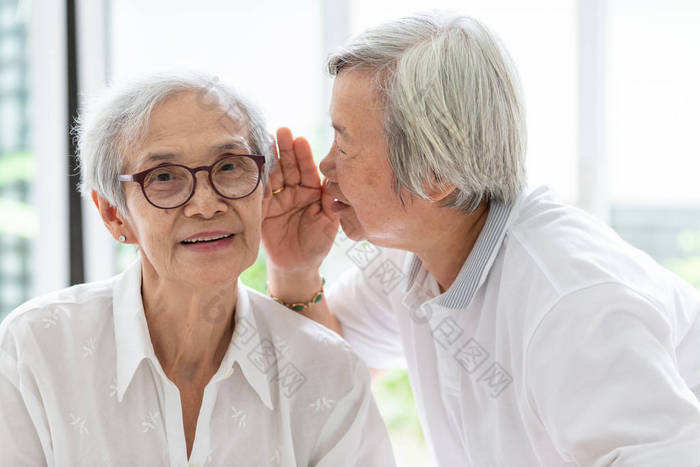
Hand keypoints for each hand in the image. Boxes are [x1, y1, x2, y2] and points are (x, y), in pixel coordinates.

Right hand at [262, 127, 338, 272]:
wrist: (297, 267)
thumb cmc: (317, 245)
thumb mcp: (329, 224)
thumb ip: (330, 203)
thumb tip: (334, 179)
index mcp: (312, 193)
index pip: (308, 171)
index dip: (304, 156)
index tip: (300, 140)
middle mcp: (294, 192)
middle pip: (289, 167)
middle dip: (286, 149)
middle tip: (282, 131)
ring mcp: (278, 199)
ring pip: (274, 176)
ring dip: (270, 159)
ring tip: (267, 141)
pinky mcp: (263, 210)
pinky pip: (260, 193)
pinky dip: (257, 179)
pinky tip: (255, 165)